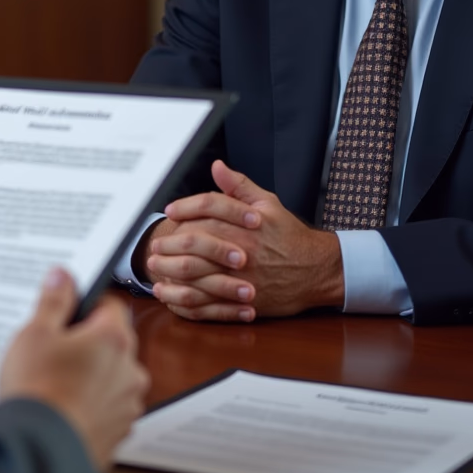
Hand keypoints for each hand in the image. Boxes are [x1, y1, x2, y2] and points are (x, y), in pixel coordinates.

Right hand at [0, 268, 148, 469]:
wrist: (37, 452)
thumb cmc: (37, 392)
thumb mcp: (35, 333)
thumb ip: (54, 301)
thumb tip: (63, 276)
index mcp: (113, 338)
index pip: (111, 303)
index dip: (88, 302)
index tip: (67, 308)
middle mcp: (129, 370)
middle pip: (112, 340)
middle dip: (87, 340)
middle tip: (53, 346)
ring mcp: (126, 405)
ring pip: (111, 375)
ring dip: (92, 373)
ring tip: (54, 380)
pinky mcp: (118, 433)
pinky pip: (107, 406)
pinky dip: (91, 403)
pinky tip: (62, 405)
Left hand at [148, 160, 343, 320]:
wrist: (318, 271)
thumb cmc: (291, 236)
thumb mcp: (269, 204)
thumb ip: (239, 186)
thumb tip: (218, 167)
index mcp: (246, 225)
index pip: (208, 209)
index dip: (185, 208)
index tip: (170, 211)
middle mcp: (242, 251)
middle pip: (196, 244)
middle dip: (170, 244)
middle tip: (155, 246)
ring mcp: (242, 279)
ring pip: (198, 277)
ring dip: (172, 273)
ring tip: (155, 270)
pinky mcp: (244, 302)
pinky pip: (208, 305)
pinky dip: (186, 301)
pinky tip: (172, 296)